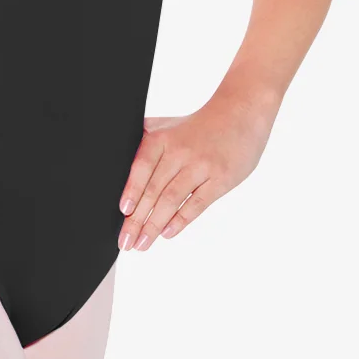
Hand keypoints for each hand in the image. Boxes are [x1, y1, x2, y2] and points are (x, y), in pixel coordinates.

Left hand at [116, 90, 278, 252]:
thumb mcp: (168, 125)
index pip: (141, 167)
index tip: (123, 212)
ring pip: (172, 200)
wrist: (239, 114)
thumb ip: (145, 139)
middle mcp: (179, 152)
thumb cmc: (199, 125)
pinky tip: (167, 233)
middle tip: (126, 242)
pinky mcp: (220, 179)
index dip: (131, 190)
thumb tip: (119, 157)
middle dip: (137, 220)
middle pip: (153, 190)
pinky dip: (181, 220)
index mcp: (162, 138)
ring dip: (154, 225)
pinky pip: (197, 204)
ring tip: (143, 244)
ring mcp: (200, 166)